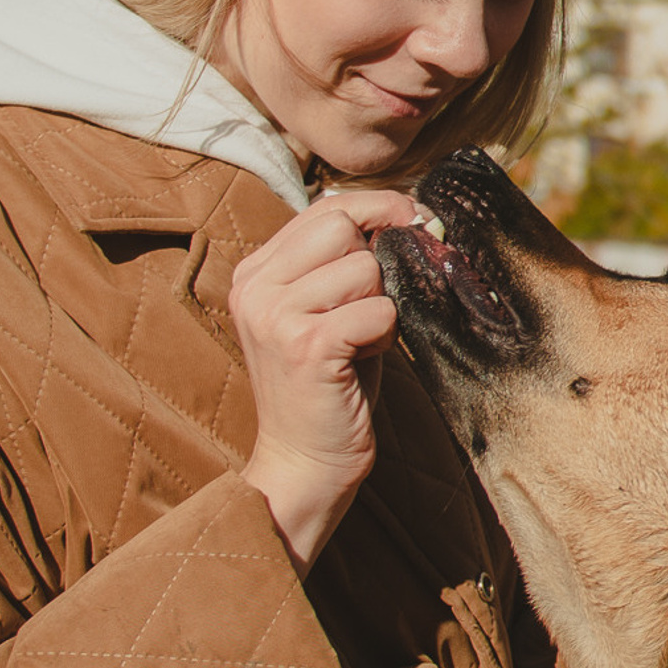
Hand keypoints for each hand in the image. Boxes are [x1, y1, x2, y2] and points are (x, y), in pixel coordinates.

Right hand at [230, 190, 422, 570]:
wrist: (305, 461)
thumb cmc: (330, 384)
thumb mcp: (326, 310)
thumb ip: (344, 263)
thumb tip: (403, 214)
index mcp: (256, 271)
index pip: (324, 207)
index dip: (377, 208)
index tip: (411, 220)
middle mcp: (256, 286)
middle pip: (342, 225)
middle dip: (376, 261)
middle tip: (373, 306)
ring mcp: (275, 314)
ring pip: (365, 269)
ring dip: (381, 306)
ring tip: (360, 342)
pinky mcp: (306, 345)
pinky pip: (376, 312)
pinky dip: (385, 335)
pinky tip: (363, 360)